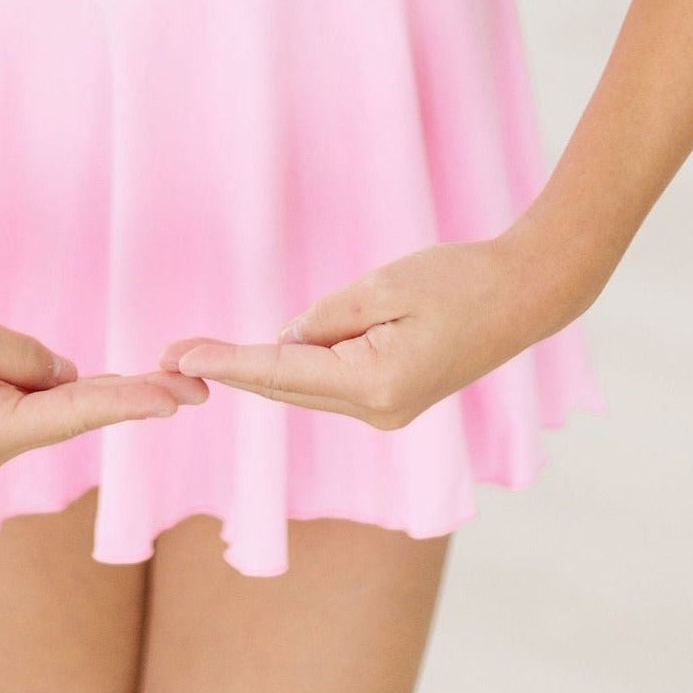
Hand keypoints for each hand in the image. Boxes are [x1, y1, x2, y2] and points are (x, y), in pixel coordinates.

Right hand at [0, 288, 209, 474]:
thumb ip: (25, 355)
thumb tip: (68, 375)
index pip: (75, 411)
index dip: (131, 400)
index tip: (177, 398)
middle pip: (77, 417)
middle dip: (136, 400)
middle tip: (198, 388)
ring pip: (59, 412)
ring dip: (108, 395)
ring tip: (170, 381)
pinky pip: (37, 406)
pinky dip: (73, 392)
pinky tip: (110, 384)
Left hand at [156, 233, 585, 430]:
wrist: (525, 295)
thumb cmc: (460, 279)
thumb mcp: (384, 284)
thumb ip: (328, 315)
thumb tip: (287, 340)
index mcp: (375, 384)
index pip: (280, 372)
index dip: (225, 362)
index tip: (177, 355)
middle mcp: (377, 411)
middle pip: (286, 389)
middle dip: (229, 370)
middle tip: (168, 353)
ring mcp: (387, 413)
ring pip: (305, 388)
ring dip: (260, 370)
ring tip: (200, 351)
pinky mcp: (394, 400)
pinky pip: (330, 382)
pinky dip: (297, 367)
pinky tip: (268, 353)